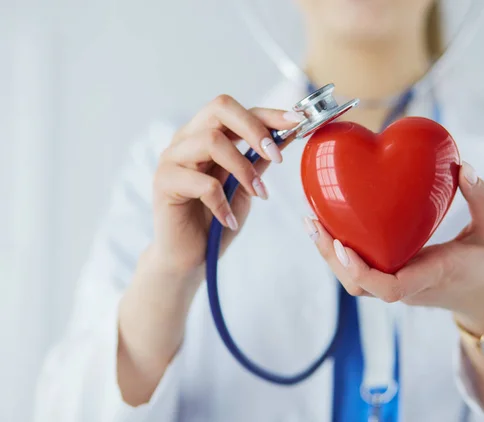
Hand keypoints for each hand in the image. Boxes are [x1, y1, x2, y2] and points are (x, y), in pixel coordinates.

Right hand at [149, 95, 302, 278]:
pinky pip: (202, 182)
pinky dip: (223, 203)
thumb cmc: (216, 220)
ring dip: (243, 168)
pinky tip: (229, 220)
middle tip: (276, 157)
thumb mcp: (246, 186)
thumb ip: (260, 159)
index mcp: (204, 134)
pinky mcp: (163, 182)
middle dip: (255, 129)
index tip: (297, 122)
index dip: (268, 113)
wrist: (190, 257)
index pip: (235, 110)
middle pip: (219, 108)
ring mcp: (172, 158)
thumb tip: (288, 134)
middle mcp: (186, 139)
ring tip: (257, 194)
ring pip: (211, 141)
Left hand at [305, 162, 483, 333]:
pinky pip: (362, 272)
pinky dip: (342, 252)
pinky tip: (331, 225)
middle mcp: (410, 285)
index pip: (390, 288)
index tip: (342, 245)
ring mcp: (400, 286)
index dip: (361, 271)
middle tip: (313, 222)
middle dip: (331, 257)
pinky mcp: (395, 278)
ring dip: (330, 255)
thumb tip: (464, 167)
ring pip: (355, 282)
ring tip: (313, 221)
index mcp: (433, 276)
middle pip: (359, 285)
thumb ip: (482, 198)